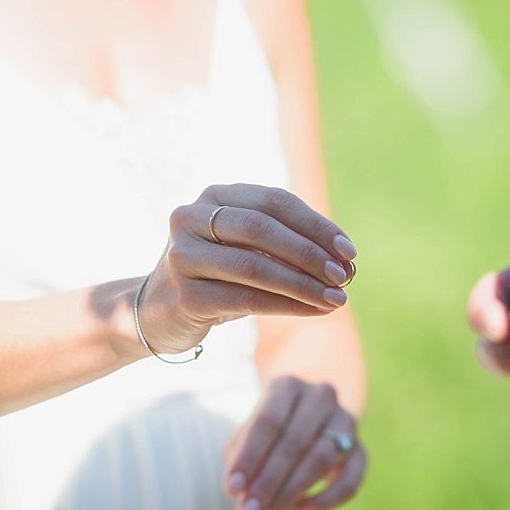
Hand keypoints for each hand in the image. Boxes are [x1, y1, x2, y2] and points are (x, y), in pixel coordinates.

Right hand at [138, 184, 356, 353]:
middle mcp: (191, 218)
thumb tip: (346, 260)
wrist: (160, 313)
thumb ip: (289, 248)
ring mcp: (183, 256)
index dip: (316, 224)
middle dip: (310, 253)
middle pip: (262, 228)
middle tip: (344, 276)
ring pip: (254, 266)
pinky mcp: (184, 295)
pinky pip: (245, 299)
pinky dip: (286, 305)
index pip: (273, 200)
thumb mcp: (249, 251)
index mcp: (214, 196)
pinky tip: (313, 312)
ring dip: (303, 284)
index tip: (349, 251)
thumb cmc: (218, 277)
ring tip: (336, 299)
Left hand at [221, 376, 365, 509]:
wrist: (305, 414)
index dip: (249, 457)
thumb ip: (241, 459)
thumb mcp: (248, 434)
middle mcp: (320, 397)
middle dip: (268, 482)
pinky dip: (322, 503)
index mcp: (288, 386)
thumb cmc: (267, 429)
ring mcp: (345, 422)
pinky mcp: (361, 450)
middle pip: (295, 441)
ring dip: (291, 494)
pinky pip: (349, 482)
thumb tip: (244, 498)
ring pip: (322, 459)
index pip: (268, 420)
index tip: (231, 490)